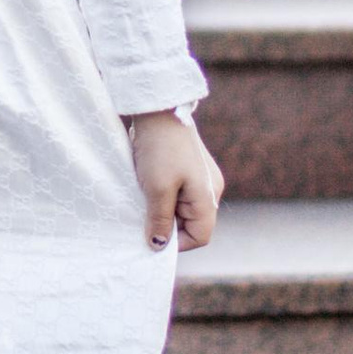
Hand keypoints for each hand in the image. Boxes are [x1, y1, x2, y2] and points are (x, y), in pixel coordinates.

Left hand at [127, 110, 222, 251]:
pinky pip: (177, 192)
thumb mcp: (157, 189)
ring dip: (162, 209)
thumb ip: (160, 220)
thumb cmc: (160, 149)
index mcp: (209, 197)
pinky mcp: (187, 167)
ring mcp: (200, 177)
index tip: (152, 236)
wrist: (158, 108)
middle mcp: (210, 189)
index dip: (176, 243)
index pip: (200, 237)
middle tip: (142, 218)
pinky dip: (161, 195)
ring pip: (181, 208)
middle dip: (167, 225)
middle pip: (191, 223)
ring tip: (142, 200)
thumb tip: (158, 245)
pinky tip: (145, 187)